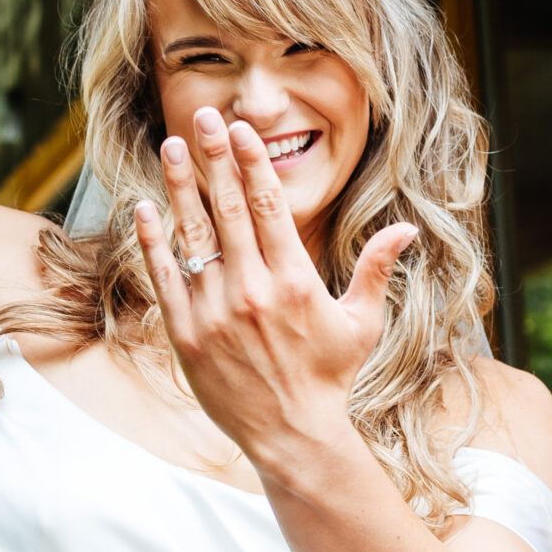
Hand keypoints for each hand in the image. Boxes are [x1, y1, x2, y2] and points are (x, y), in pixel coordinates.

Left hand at [134, 106, 417, 468]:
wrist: (292, 435)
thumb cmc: (330, 377)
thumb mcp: (361, 322)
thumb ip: (377, 270)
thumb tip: (407, 228)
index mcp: (294, 280)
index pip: (267, 205)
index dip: (251, 161)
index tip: (240, 129)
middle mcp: (251, 290)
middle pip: (227, 207)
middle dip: (213, 156)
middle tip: (202, 116)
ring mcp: (214, 311)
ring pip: (193, 235)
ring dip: (180, 187)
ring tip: (171, 146)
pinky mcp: (186, 334)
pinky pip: (165, 276)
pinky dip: (153, 240)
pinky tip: (145, 207)